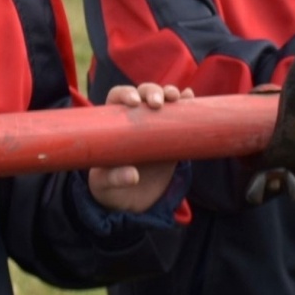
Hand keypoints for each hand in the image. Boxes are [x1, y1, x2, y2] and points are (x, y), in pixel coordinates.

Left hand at [88, 83, 192, 212]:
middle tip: (157, 104)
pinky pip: (180, 115)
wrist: (129, 203)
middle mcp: (135, 119)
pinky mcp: (171, 137)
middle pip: (143, 93)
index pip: (117, 96)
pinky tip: (190, 98)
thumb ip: (114, 179)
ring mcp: (155, 126)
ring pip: (163, 99)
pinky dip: (186, 103)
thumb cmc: (108, 189)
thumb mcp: (104, 185)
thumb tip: (132, 175)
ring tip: (177, 97)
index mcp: (113, 123)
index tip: (134, 103)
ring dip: (171, 93)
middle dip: (152, 92)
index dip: (125, 93)